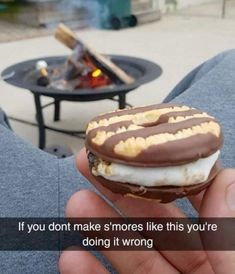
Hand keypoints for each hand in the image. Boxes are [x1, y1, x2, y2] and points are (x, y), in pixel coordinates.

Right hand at [59, 148, 234, 273]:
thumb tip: (228, 177)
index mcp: (225, 254)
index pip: (198, 203)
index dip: (171, 176)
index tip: (145, 152)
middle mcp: (197, 269)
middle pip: (155, 223)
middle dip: (123, 193)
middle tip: (95, 166)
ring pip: (131, 253)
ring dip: (101, 228)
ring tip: (76, 202)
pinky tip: (72, 257)